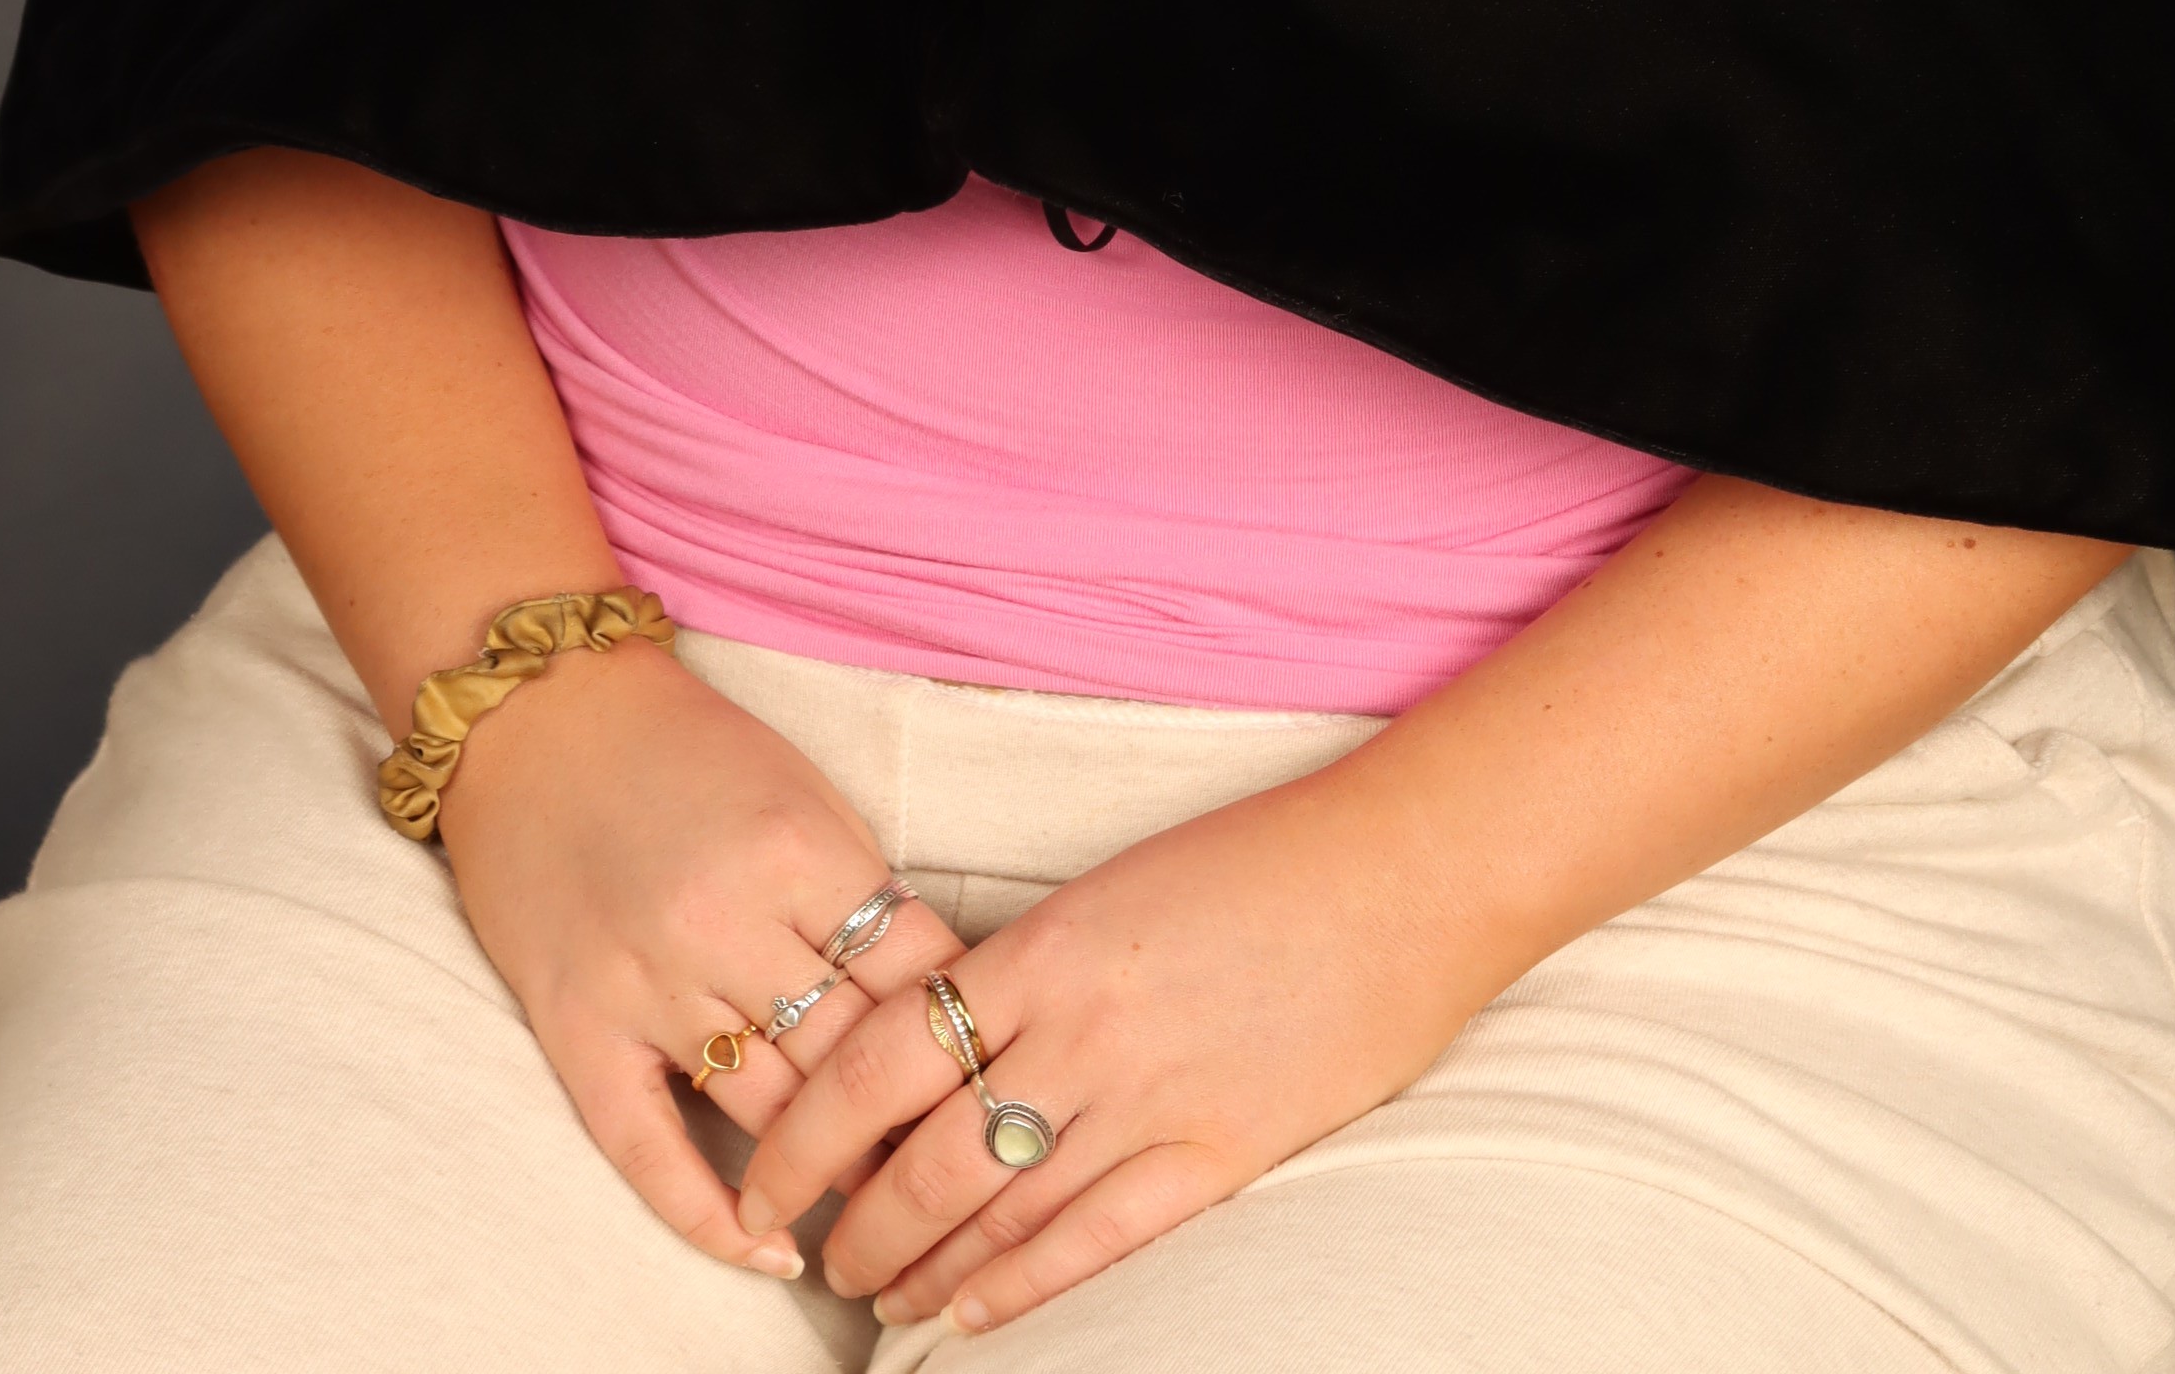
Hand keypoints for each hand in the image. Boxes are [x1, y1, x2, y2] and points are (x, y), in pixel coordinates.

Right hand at [436, 638, 964, 1275]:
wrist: (538, 713)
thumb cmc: (686, 747)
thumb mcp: (800, 791)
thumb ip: (858, 889)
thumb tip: (930, 994)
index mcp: (797, 852)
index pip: (913, 976)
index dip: (961, 1036)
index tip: (992, 1077)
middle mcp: (723, 923)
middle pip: (849, 1057)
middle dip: (911, 1116)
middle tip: (956, 1162)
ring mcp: (645, 984)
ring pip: (768, 1112)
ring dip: (832, 1169)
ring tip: (887, 1210)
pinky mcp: (578, 1029)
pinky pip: (648, 1150)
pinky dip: (708, 1217)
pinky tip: (767, 1250)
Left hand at [737, 758, 1495, 1332]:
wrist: (1405, 872)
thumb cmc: (1266, 858)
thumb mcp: (1122, 887)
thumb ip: (1039, 961)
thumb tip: (956, 1030)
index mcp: (1050, 944)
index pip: (883, 1053)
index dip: (811, 1127)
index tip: (770, 1169)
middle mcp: (1084, 1028)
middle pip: (928, 1154)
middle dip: (857, 1221)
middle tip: (819, 1255)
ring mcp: (1154, 1095)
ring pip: (1001, 1210)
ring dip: (924, 1268)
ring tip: (875, 1298)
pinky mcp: (1221, 1149)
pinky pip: (1098, 1238)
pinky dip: (1022, 1287)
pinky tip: (970, 1315)